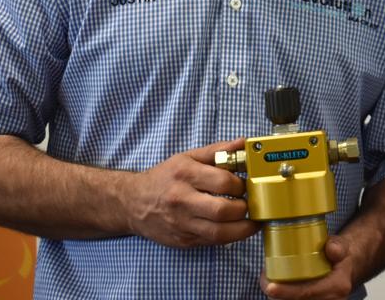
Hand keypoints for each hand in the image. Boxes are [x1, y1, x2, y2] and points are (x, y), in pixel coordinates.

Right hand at [123, 138, 259, 247]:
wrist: (133, 203)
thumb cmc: (164, 178)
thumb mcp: (187, 157)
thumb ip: (217, 151)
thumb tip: (242, 143)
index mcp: (185, 175)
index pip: (223, 182)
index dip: (241, 185)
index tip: (245, 185)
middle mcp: (181, 200)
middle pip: (222, 210)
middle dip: (244, 208)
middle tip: (249, 203)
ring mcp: (181, 223)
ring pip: (219, 233)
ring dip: (243, 228)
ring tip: (251, 220)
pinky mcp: (183, 240)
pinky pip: (212, 242)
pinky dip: (229, 236)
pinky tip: (236, 228)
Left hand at [260, 235, 357, 299]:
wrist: (346, 269)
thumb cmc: (340, 257)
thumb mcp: (342, 247)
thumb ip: (337, 246)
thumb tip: (331, 248)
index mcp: (337, 286)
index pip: (307, 292)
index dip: (286, 292)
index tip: (270, 287)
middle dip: (277, 296)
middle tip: (265, 281)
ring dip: (279, 298)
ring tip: (268, 283)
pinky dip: (284, 298)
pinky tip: (276, 291)